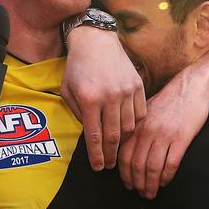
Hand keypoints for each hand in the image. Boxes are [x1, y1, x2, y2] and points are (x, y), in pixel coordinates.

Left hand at [62, 27, 145, 170]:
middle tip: (108, 165)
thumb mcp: (68, 91)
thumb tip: (90, 135)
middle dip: (110, 155)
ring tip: (118, 150)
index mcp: (89, 100)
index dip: (97, 156)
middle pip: (114, 136)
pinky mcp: (137, 86)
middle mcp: (110, 97)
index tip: (98, 167)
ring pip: (129, 127)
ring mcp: (126, 91)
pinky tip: (128, 131)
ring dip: (123, 142)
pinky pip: (140, 113)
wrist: (96, 40)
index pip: (95, 137)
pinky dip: (135, 125)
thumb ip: (77, 114)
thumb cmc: (77, 67)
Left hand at [118, 65, 208, 198]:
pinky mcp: (181, 138)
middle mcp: (147, 131)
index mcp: (137, 126)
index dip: (124, 174)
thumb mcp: (146, 112)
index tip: (127, 184)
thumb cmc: (169, 100)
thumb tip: (126, 148)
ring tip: (151, 193)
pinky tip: (165, 182)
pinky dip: (166, 176)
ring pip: (152, 168)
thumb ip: (136, 129)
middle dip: (136, 183)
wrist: (192, 86)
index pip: (124, 156)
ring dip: (150, 185)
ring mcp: (164, 135)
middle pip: (136, 165)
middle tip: (140, 193)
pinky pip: (170, 163)